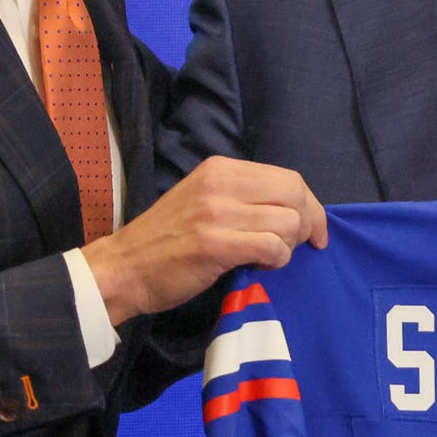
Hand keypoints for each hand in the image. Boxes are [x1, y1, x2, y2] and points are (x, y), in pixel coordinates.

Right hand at [84, 158, 326, 328]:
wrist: (124, 268)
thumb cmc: (166, 241)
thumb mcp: (203, 200)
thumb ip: (243, 197)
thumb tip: (293, 209)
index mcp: (220, 169)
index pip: (287, 177)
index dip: (310, 206)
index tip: (313, 231)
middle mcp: (220, 183)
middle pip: (295, 194)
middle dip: (307, 224)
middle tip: (295, 247)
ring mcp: (216, 212)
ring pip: (287, 222)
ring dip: (288, 247)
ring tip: (266, 257)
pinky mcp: (214, 244)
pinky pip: (272, 247)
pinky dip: (276, 260)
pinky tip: (258, 266)